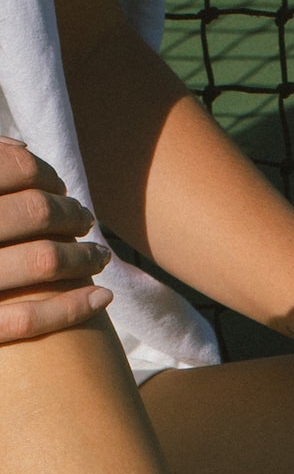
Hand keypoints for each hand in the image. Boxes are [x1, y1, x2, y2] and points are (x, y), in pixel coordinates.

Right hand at [0, 139, 111, 343]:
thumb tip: (22, 152)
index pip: (12, 168)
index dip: (44, 173)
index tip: (57, 184)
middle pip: (36, 211)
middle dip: (71, 214)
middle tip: (84, 219)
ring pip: (41, 261)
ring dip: (83, 257)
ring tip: (98, 256)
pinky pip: (28, 320)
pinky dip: (73, 308)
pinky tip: (101, 297)